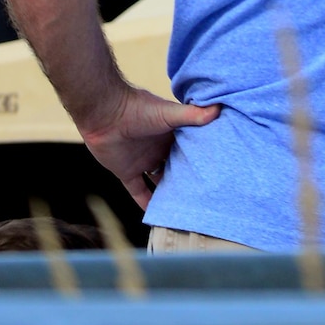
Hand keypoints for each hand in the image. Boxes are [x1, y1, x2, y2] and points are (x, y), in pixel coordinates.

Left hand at [79, 85, 220, 209]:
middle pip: (176, 166)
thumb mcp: (169, 113)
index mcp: (171, 133)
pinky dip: (146, 203)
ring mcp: (144, 161)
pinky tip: (157, 216)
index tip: (215, 170)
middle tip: (203, 194)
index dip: (200, 158)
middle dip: (186, 178)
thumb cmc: (139, 108)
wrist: (106, 114)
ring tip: (184, 208)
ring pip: (159, 181)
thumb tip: (219, 109)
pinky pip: (139, 191)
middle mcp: (159, 148)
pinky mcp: (127, 172)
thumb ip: (192, 114)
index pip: (189, 148)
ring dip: (168, 192)